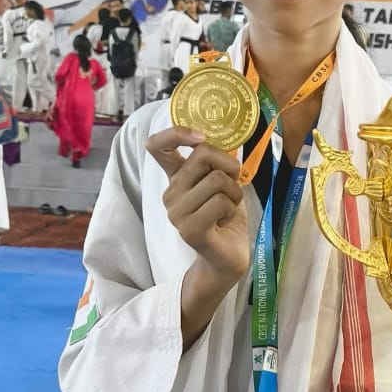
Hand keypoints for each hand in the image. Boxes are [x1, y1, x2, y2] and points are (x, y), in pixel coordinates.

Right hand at [146, 125, 249, 290]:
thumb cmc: (226, 217)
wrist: (228, 258)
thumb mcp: (224, 182)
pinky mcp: (189, 229)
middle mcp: (170, 192)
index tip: (200, 136)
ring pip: (216, 179)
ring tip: (228, 208)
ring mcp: (176, 212)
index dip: (176, 133)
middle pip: (202, 155)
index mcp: (176, 178)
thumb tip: (229, 138)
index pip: (157, 146)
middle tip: (232, 186)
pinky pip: (220, 202)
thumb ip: (218, 162)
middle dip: (229, 166)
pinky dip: (232, 208)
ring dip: (234, 192)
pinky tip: (224, 221)